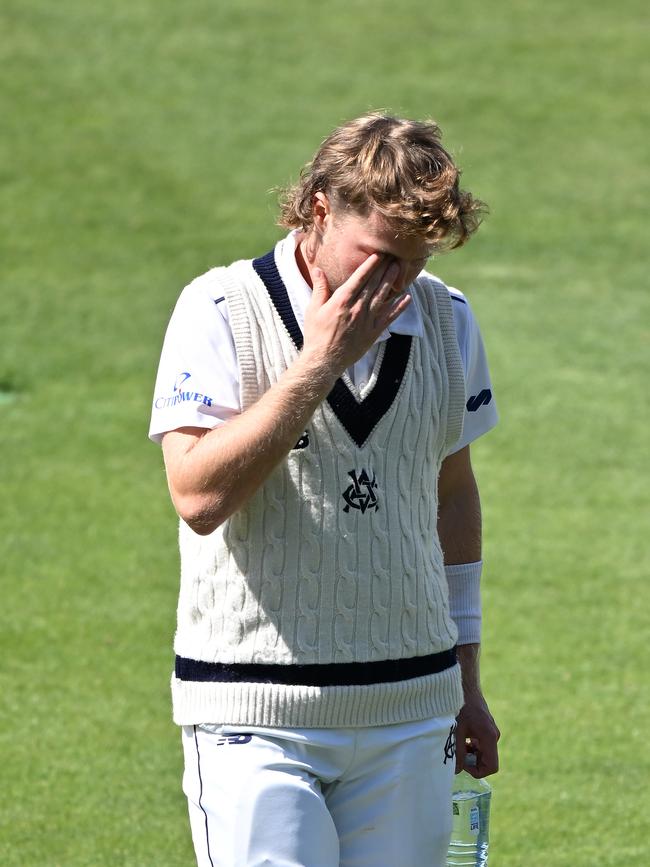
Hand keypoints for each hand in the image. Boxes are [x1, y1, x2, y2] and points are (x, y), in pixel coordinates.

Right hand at [301, 254, 410, 379]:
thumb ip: (320, 289)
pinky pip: (389, 317)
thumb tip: (318, 270)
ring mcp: (367, 320)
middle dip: (383, 268)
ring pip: (382, 296)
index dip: (370, 265)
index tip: (378, 254)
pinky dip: (399, 307)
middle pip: (373, 284)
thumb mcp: (313, 309)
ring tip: (399, 268)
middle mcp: (357, 308)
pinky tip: (407, 298)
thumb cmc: (316, 335)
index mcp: (342, 300)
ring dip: (391, 281)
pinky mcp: (373, 332)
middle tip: (392, 256)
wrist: (325, 360)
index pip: (359, 278)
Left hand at [455, 689, 499, 777]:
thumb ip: (457, 752)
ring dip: (471, 754)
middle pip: (487, 760)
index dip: (477, 771)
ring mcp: (491, 731)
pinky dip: (471, 746)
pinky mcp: (487, 728)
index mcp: (489, 737)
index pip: (491, 766)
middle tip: (457, 754)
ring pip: (484, 753)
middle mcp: (494, 735)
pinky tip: (461, 738)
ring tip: (457, 744)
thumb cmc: (460, 706)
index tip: (463, 765)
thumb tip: (457, 771)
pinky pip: (482, 745)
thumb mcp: (456, 731)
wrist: (464, 686)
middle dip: (472, 762)